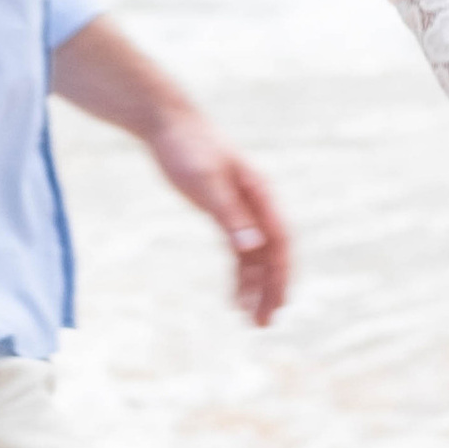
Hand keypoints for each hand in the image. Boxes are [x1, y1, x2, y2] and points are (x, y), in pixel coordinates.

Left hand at [143, 108, 291, 326]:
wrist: (166, 123)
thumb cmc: (187, 147)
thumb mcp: (206, 183)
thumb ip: (230, 215)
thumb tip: (253, 247)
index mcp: (260, 194)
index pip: (280, 241)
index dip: (282, 274)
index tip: (279, 304)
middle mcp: (258, 204)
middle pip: (273, 254)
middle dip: (272, 290)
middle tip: (264, 324)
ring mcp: (243, 209)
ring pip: (256, 256)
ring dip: (256, 288)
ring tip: (249, 320)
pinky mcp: (225, 212)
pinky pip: (239, 250)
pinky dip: (239, 274)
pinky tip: (234, 296)